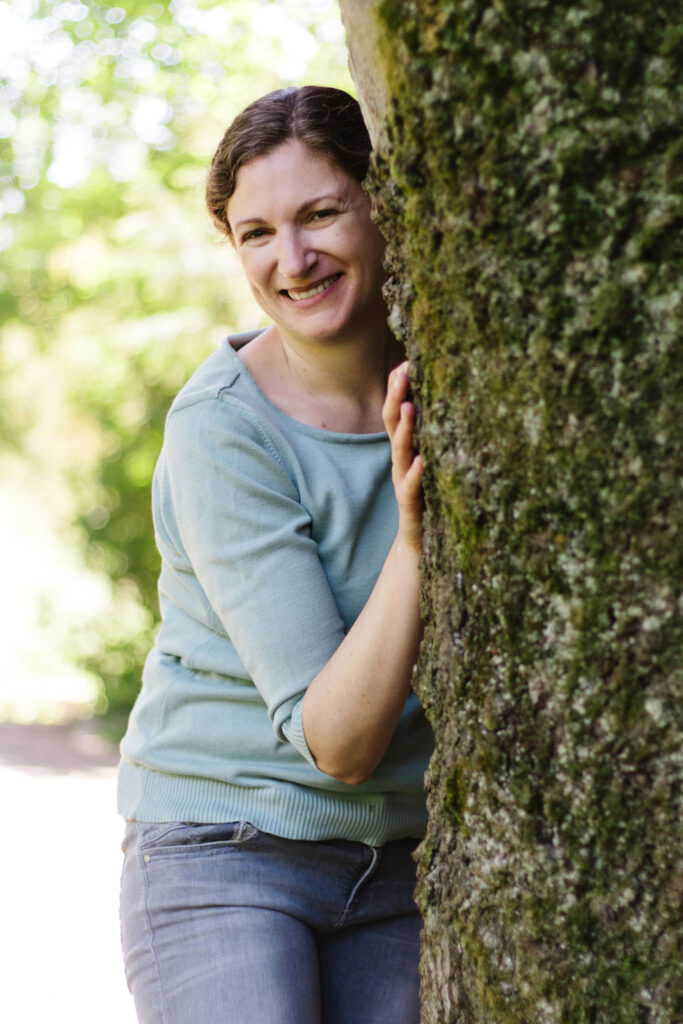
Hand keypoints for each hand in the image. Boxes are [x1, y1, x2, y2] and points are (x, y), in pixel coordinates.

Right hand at [383, 361, 423, 554]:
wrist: (419, 549)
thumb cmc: (429, 502)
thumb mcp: (432, 465)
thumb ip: (435, 438)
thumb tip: (452, 403)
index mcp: (407, 451)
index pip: (398, 413)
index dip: (398, 387)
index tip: (407, 359)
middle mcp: (402, 463)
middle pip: (395, 425)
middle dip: (397, 396)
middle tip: (403, 369)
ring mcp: (405, 485)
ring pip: (401, 453)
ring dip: (405, 430)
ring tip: (410, 406)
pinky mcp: (412, 508)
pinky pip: (412, 490)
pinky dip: (417, 475)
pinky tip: (423, 462)